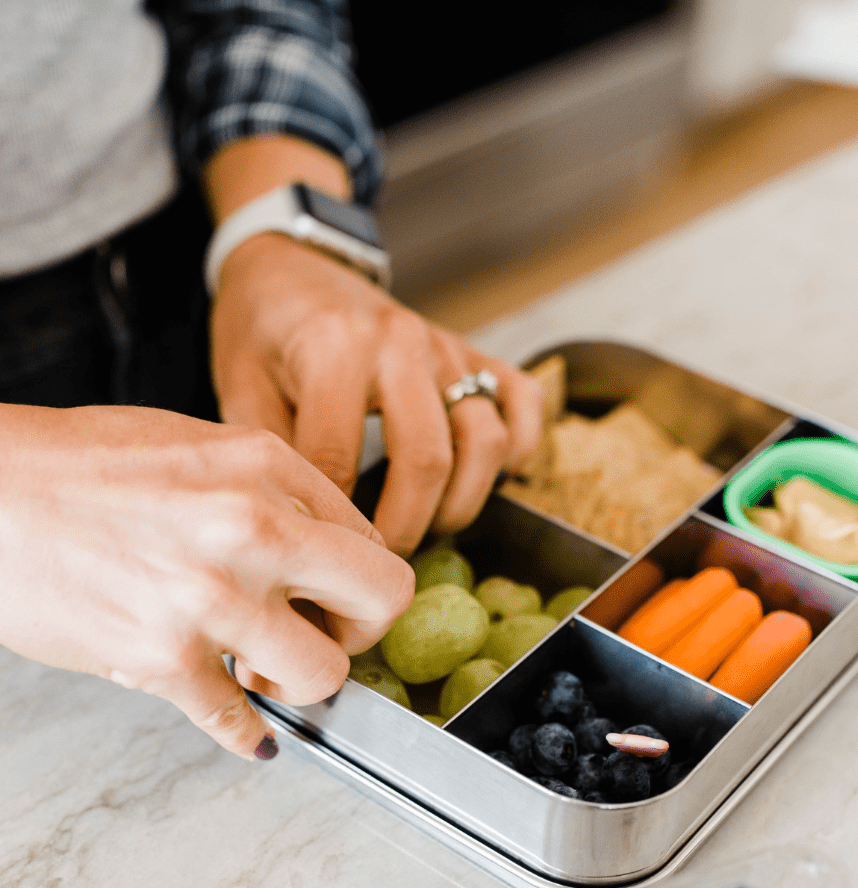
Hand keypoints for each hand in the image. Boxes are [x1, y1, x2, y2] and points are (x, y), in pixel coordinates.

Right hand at [0, 405, 412, 758]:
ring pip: (323, 675)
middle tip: (324, 636)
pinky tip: (247, 730)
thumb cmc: (74, 464)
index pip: (373, 544)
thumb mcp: (197, 444)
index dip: (358, 582)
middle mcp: (252, 529)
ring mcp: (210, 598)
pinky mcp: (161, 658)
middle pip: (381, 602)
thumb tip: (325, 546)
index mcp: (266, 468)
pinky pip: (238, 723)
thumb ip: (273, 491)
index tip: (337, 600)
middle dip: (358, 631)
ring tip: (263, 670)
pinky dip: (248, 734)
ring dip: (300, 685)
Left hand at [209, 234, 542, 555]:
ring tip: (431, 524)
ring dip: (464, 500)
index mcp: (334, 348)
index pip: (342, 462)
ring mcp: (446, 347)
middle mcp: (400, 343)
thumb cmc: (262, 330)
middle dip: (408, 527)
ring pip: (487, 440)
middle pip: (429, 460)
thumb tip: (304, 532)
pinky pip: (524, 405)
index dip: (337, 524)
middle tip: (384, 559)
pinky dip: (519, 448)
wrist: (292, 264)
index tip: (330, 555)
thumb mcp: (238, 388)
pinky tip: (483, 477)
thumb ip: (271, 456)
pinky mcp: (476, 353)